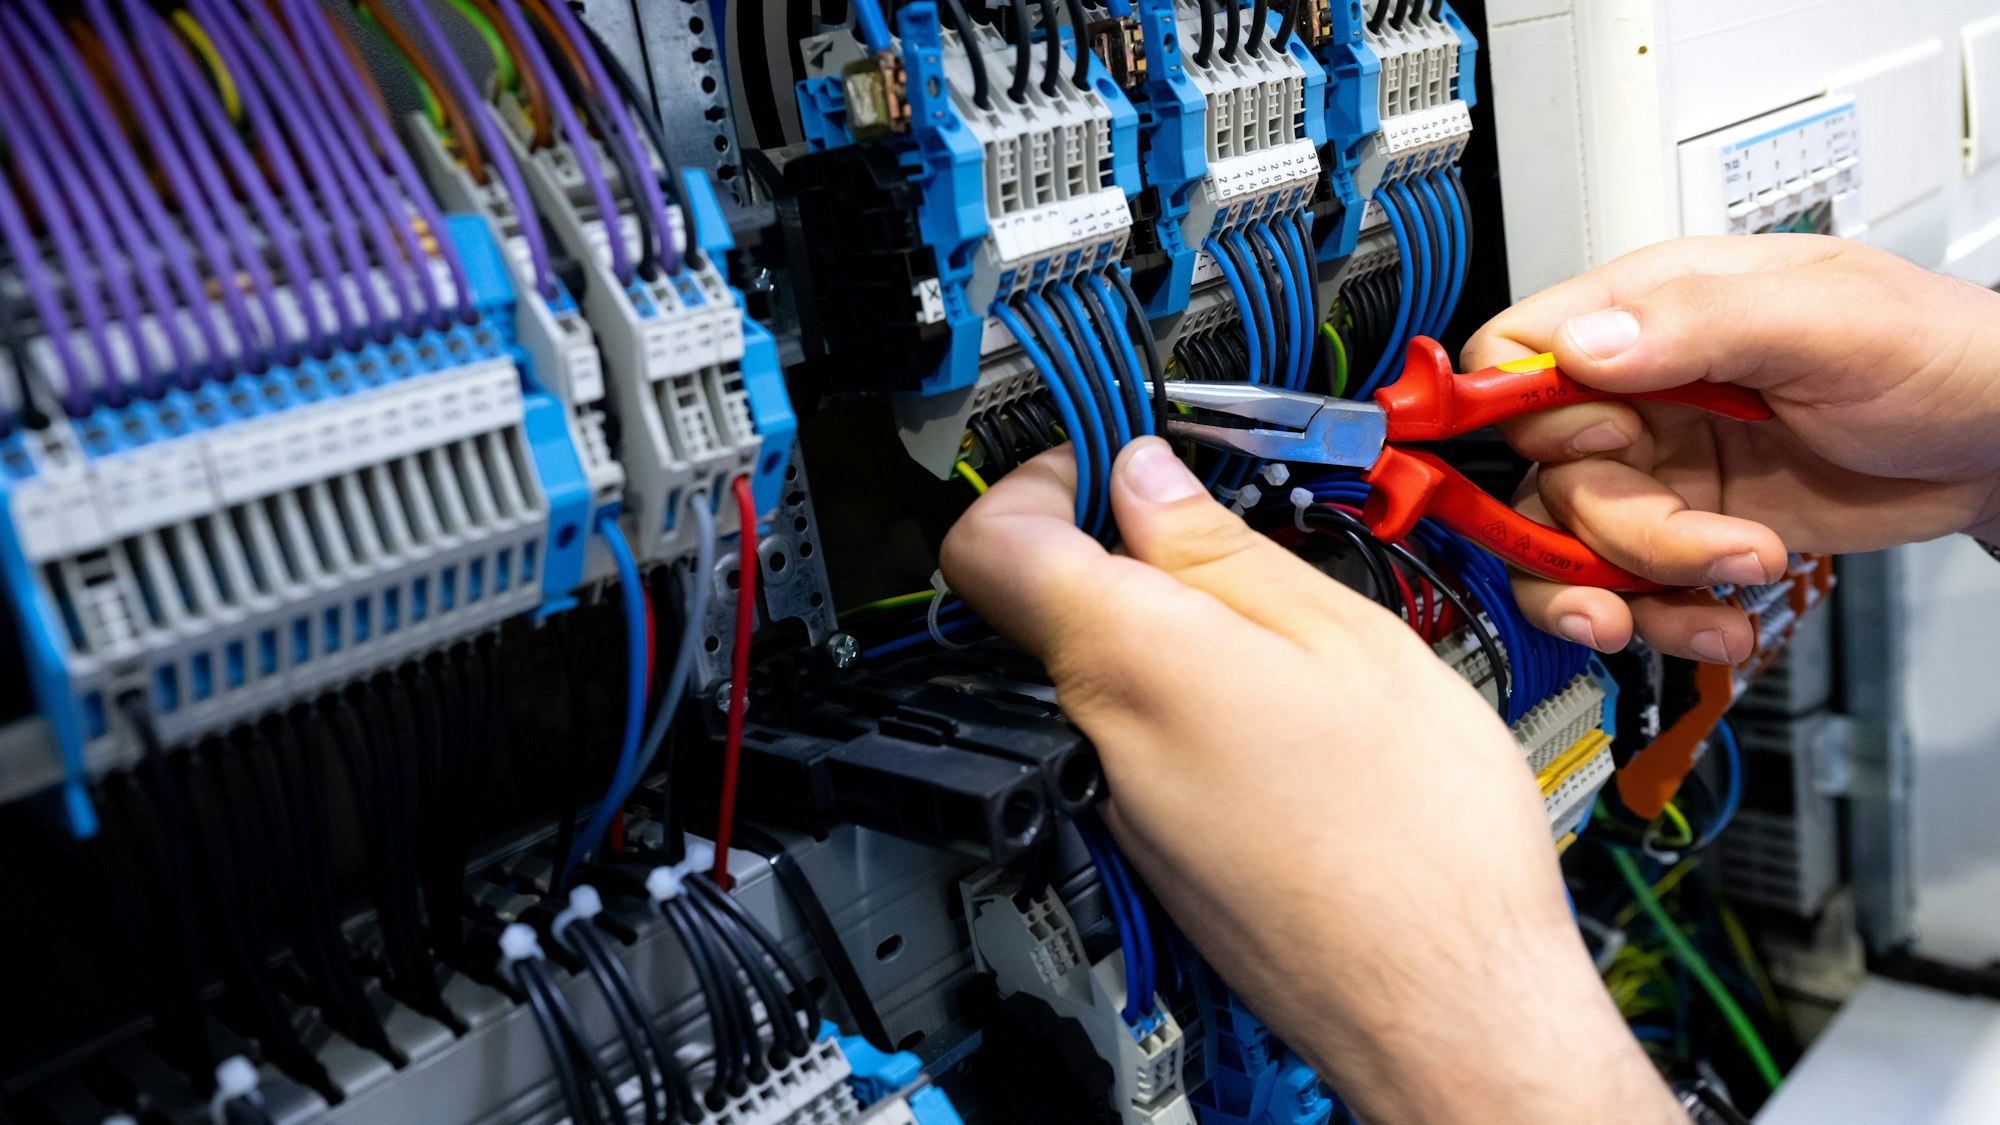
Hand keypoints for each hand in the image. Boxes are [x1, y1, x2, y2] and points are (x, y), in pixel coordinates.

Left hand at [942, 439, 1683, 1123]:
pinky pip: (1138, 740)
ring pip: (1101, 672)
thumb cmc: (1422, 841)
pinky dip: (1189, 696)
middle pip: (1046, 605)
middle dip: (1120, 544)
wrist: (1448, 1011)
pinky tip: (1282, 708)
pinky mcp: (1153, 850)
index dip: (1038, 478)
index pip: (990, 544)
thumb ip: (1222, 552)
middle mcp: (1099, 740)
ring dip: (1167, 623)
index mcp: (1130, 663)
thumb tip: (1144, 482)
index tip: (1106, 454)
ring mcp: (1117, 806)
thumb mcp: (1345, 638)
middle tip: (1220, 524)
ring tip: (1280, 624)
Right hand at [1465, 235, 1999, 661]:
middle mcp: (1637, 393)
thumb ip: (1701, 322)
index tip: (1584, 449)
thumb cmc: (1937, 354)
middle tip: (1699, 541)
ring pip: (1570, 547)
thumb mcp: (1828, 319)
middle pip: (1545, 474)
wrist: (1999, 447)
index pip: (1516, 350)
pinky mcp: (1685, 532)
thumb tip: (1584, 344)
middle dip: (1613, 530)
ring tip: (1724, 588)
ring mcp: (1658, 468)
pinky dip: (1664, 621)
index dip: (1522, 409)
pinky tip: (1721, 620)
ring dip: (1637, 588)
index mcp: (1652, 312)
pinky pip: (1624, 591)